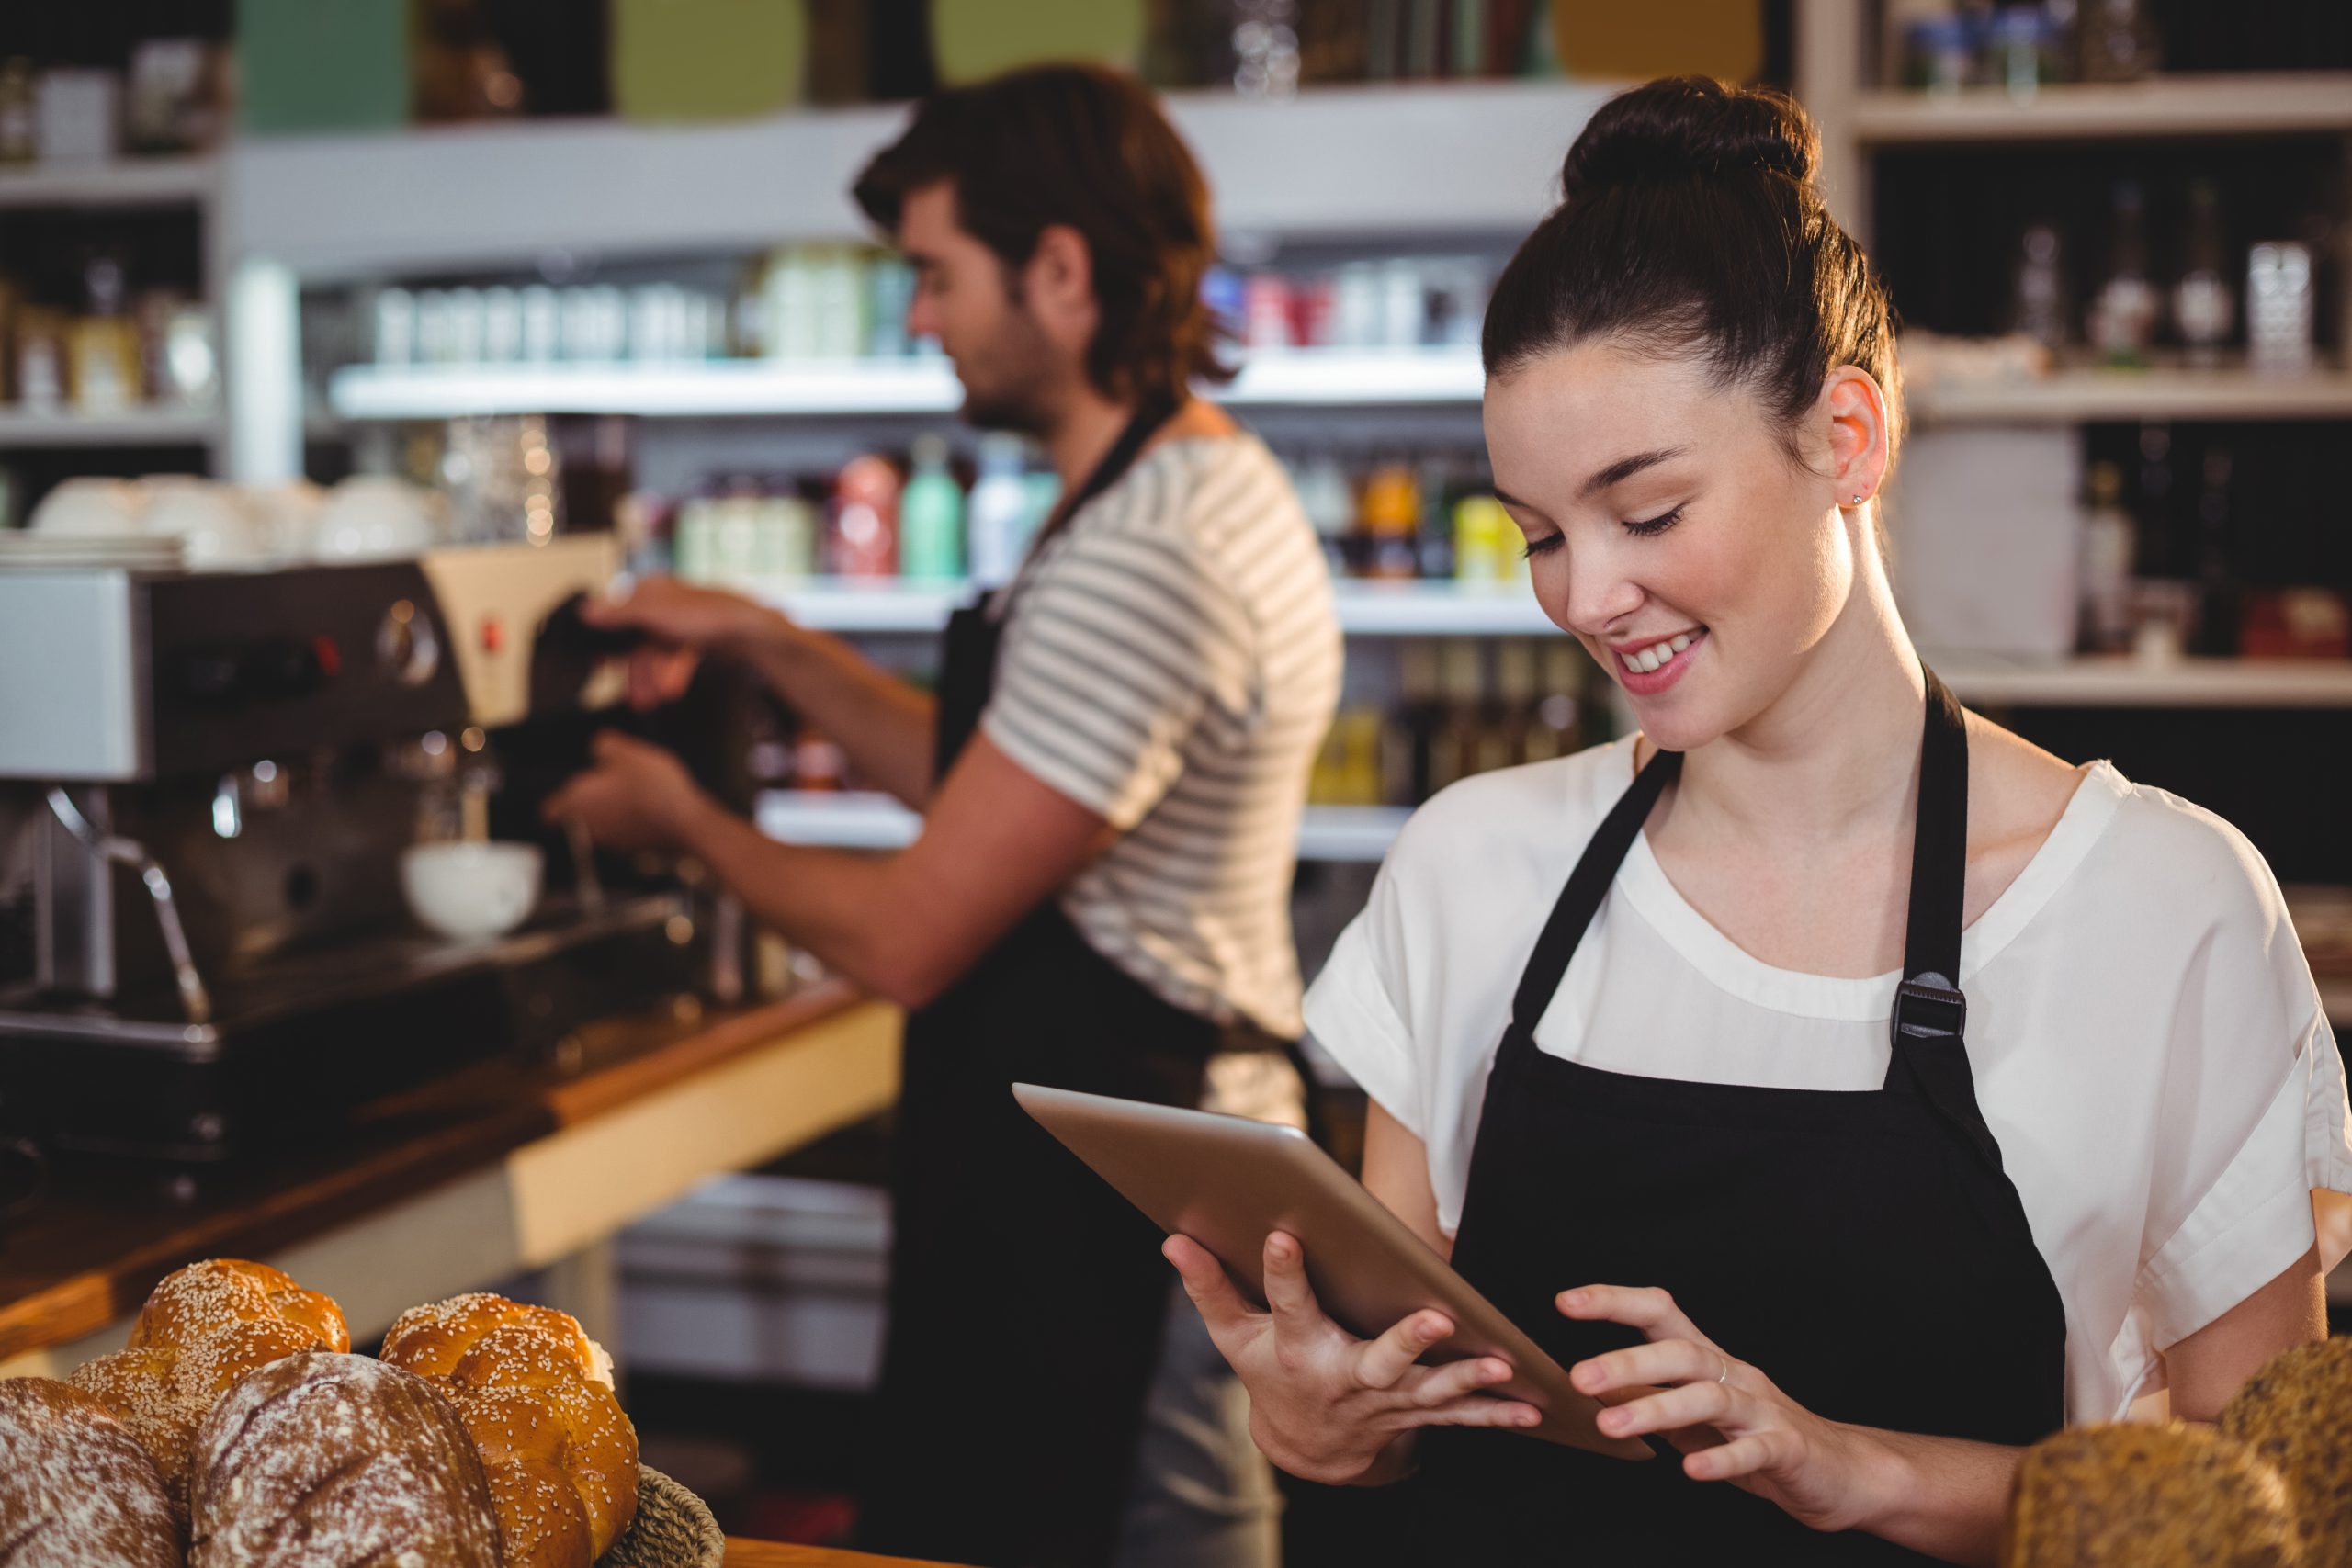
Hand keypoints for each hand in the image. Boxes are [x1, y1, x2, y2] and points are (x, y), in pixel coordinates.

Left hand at [543, 732, 712, 855]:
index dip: (557, 799)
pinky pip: (623, 834)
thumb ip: (603, 745)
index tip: (569, 791)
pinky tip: (648, 810)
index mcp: (577, 801)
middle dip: (591, 802)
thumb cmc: (651, 786)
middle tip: (611, 785)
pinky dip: (630, 824)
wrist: (684, 822)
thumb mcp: (626, 752)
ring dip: (611, 813)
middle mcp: (587, 826)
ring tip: (634, 796)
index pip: (549, 809)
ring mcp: (609, 841)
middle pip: (578, 815)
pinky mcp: (631, 850)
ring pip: (601, 825)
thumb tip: (597, 746)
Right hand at [584, 577, 786, 709]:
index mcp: (651, 589)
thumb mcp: (654, 615)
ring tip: (655, 700)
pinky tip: (670, 691)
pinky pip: (677, 657)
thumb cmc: (708, 616)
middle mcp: (665, 601)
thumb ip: (619, 614)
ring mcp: (683, 619)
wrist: (751, 629)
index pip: (619, 616)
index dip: (610, 643)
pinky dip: (671, 673)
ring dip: (655, 677)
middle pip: (640, 639)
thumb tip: (585, 610)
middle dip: (639, 671)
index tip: (600, 666)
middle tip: (635, 698)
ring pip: (659, 652)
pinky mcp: (699, 634)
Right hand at [1166, 1231, 1540, 1485]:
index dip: (1283, 1270)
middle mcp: (1344, 1379)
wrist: (1306, 1447)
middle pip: (1377, 1361)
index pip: (1287, 1303)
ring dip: (1467, 1381)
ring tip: (1503, 1364)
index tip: (1282, 1234)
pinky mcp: (1414, 1416)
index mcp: (1298, 1349)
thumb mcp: (1235, 1336)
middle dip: (1407, 1342)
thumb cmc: (1271, 1373)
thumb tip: (1173, 1240)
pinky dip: (1495, 1413)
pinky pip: (1458, 1417)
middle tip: (1437, 1318)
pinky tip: (1531, 1407)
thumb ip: (1210, 1288)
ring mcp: (1384, 1403)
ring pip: (1429, 1392)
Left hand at [1560, 1284, 1886, 1532]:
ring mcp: (1764, 1410)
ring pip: (1710, 1398)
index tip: (1565, 1300)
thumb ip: (1650, 1400)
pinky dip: (1721, 1458)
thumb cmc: (1757, 1439)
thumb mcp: (1694, 1418)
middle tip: (1580, 1378)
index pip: (1660, 1314)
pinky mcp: (1788, 1449)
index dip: (1614, 1302)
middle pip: (1682, 1353)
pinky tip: (1692, 1470)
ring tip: (1611, 1426)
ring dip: (1658, 1409)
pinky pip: (1753, 1449)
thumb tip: (1591, 1388)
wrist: (1840, 1472)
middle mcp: (1736, 1375)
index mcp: (1709, 1360)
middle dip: (1628, 1362)